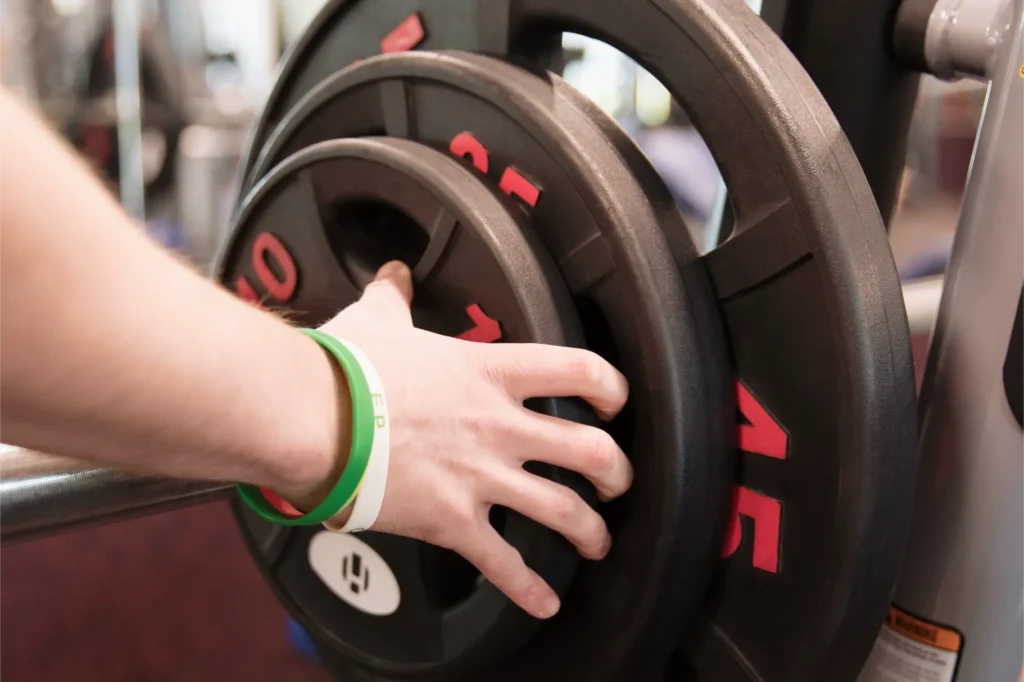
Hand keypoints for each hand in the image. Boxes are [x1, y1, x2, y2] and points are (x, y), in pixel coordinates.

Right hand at [318, 261, 631, 618]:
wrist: (313, 418)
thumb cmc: (345, 371)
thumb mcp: (377, 319)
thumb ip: (396, 295)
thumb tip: (395, 275)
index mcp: (490, 373)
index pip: (579, 370)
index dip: (611, 386)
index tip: (614, 400)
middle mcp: (499, 425)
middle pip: (591, 450)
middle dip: (616, 471)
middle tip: (616, 481)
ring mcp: (483, 476)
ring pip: (564, 510)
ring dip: (589, 531)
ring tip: (595, 541)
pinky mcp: (454, 520)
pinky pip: (504, 561)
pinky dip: (529, 587)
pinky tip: (545, 600)